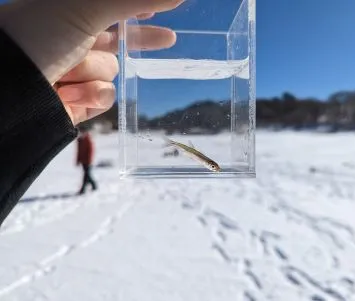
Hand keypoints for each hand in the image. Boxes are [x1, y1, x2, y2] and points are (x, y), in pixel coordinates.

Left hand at [0, 0, 183, 124]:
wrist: (7, 91)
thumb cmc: (39, 36)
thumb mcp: (89, 8)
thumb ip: (134, 0)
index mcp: (69, 14)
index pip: (112, 9)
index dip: (137, 10)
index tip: (157, 9)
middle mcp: (72, 41)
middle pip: (118, 42)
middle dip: (140, 41)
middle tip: (169, 39)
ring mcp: (75, 72)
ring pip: (110, 73)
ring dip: (92, 74)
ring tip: (65, 72)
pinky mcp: (77, 100)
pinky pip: (104, 97)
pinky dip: (90, 97)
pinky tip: (68, 95)